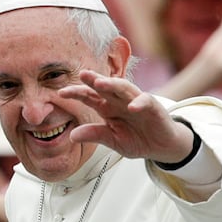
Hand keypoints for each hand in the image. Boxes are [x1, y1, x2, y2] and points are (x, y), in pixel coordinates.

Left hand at [59, 69, 193, 161]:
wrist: (160, 146)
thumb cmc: (136, 139)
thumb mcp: (112, 140)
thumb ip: (95, 135)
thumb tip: (72, 136)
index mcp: (107, 108)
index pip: (89, 97)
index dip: (76, 93)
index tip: (61, 93)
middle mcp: (119, 101)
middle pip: (105, 87)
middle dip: (93, 80)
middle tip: (83, 75)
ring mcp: (136, 101)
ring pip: (124, 88)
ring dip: (113, 85)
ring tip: (101, 83)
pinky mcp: (153, 107)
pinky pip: (145, 101)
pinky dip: (139, 103)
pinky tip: (132, 107)